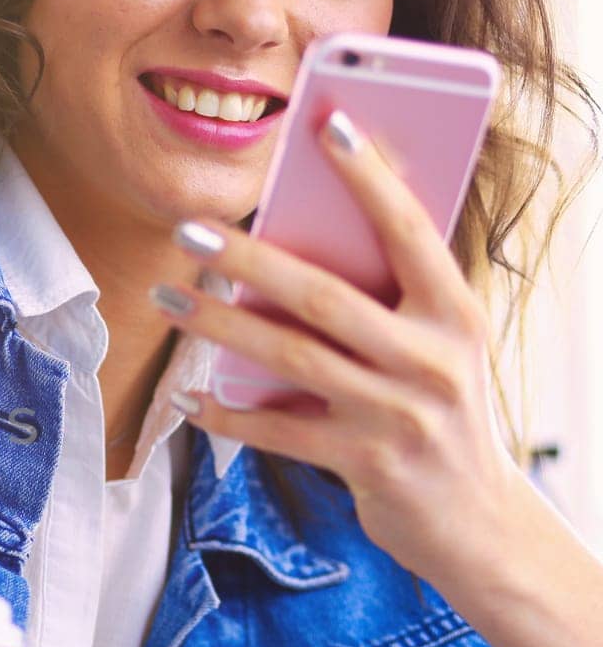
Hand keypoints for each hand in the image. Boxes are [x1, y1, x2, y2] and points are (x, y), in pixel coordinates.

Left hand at [148, 109, 526, 589]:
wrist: (478, 522)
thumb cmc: (441, 414)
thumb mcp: (437, 348)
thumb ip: (388, 302)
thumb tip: (298, 240)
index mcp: (454, 314)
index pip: (410, 231)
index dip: (370, 178)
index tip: (329, 124)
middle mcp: (432, 359)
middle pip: (323, 296)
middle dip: (249, 260)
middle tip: (190, 231)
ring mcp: (398, 413)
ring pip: (290, 358)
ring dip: (219, 327)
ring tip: (169, 298)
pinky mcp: (366, 463)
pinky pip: (279, 431)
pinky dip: (228, 415)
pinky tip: (188, 400)